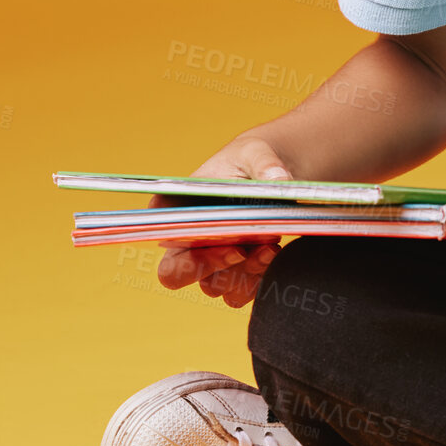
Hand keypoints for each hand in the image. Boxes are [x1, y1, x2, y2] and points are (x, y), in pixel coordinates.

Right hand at [151, 137, 288, 308]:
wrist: (271, 173)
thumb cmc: (250, 159)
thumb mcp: (255, 153)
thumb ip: (265, 166)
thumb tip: (282, 183)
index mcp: (173, 211)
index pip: (163, 243)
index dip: (189, 256)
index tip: (231, 245)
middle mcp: (184, 240)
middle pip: (179, 274)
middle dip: (216, 266)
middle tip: (248, 249)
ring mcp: (209, 261)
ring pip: (214, 287)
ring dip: (243, 273)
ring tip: (270, 247)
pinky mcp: (235, 272)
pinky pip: (239, 292)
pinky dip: (257, 280)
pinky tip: (274, 254)